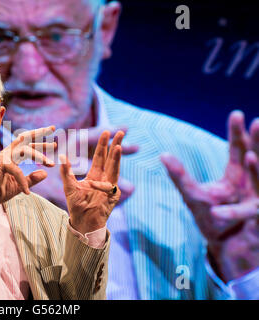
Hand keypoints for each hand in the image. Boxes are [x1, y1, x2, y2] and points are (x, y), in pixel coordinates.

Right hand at [0, 126, 55, 203]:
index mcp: (10, 156)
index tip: (53, 139)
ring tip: (51, 164)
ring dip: (40, 156)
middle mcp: (6, 153)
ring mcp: (2, 157)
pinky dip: (23, 182)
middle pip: (25, 138)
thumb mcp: (19, 186)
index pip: (26, 144)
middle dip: (39, 132)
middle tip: (53, 128)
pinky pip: (17, 170)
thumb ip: (31, 179)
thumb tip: (45, 173)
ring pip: (25, 150)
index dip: (39, 140)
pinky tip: (26, 192)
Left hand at [30, 126, 136, 208]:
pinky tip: (95, 185)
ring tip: (118, 146)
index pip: (100, 156)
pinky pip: (108, 189)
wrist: (82, 221)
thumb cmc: (76, 205)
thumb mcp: (69, 186)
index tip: (106, 132)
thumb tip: (62, 156)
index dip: (103, 144)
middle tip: (121, 132)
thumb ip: (66, 171)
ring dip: (116, 158)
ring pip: (115, 169)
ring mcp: (110, 187)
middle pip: (111, 159)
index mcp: (95, 174)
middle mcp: (104, 178)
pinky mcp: (112, 197)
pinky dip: (101, 186)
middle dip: (115, 145)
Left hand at [161, 111, 258, 281]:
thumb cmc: (212, 218)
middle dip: (258, 142)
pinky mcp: (256, 221)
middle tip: (258, 122)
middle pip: (256, 159)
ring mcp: (256, 201)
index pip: (238, 149)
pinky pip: (249, 214)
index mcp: (236, 176)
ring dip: (257, 170)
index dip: (238, 133)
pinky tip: (222, 209)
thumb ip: (180, 176)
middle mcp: (250, 185)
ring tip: (251, 156)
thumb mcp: (193, 195)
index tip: (237, 114)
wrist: (225, 247)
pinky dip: (238, 211)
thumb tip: (162, 154)